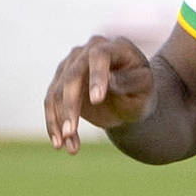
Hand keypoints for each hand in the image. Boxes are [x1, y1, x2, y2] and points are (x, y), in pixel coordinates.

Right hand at [44, 35, 156, 152]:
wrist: (130, 96)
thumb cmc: (141, 90)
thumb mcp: (145, 88)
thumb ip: (131, 82)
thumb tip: (110, 82)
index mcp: (114, 47)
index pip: (99, 57)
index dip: (96, 76)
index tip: (97, 100)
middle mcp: (87, 51)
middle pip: (72, 75)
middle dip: (70, 106)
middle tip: (71, 132)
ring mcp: (71, 65)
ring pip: (56, 91)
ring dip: (60, 121)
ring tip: (71, 148)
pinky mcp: (60, 82)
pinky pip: (50, 103)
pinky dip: (54, 124)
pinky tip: (61, 144)